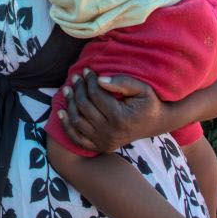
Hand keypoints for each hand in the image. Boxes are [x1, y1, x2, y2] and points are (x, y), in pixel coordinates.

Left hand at [54, 70, 170, 152]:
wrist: (155, 124)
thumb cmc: (149, 103)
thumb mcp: (142, 89)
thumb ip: (122, 82)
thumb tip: (100, 80)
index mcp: (120, 118)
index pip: (96, 95)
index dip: (89, 80)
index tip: (86, 70)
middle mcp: (110, 132)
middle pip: (84, 106)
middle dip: (78, 89)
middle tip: (76, 76)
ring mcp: (103, 141)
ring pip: (77, 121)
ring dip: (69, 104)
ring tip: (68, 89)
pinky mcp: (99, 147)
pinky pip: (76, 138)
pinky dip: (66, 126)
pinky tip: (61, 112)